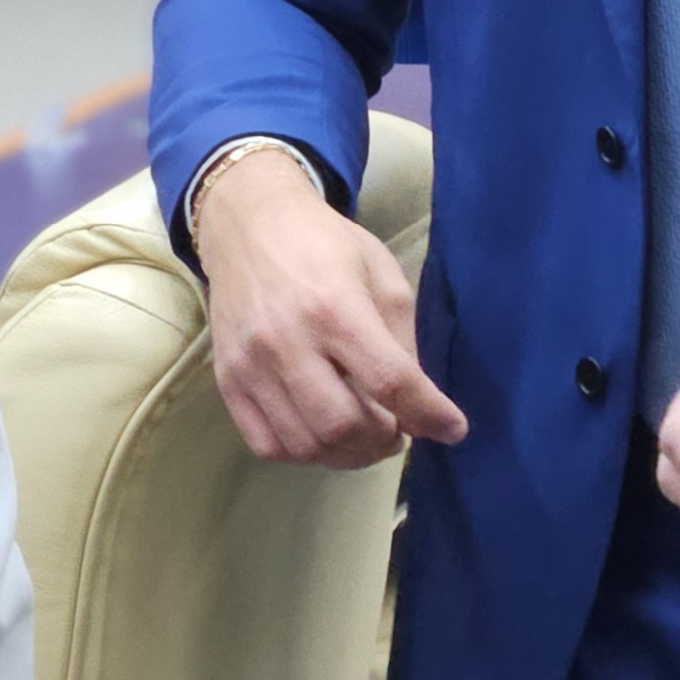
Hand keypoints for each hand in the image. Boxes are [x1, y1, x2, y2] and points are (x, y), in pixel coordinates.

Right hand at [191, 145, 470, 467]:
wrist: (249, 225)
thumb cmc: (325, 245)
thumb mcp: (382, 274)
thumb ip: (403, 340)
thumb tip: (418, 408)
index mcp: (334, 305)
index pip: (389, 380)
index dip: (428, 414)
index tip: (453, 429)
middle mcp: (287, 340)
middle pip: (341, 425)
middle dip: (383, 441)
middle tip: (398, 429)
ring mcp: (250, 365)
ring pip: (305, 445)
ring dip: (348, 455)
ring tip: (366, 436)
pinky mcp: (226, 380)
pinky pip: (267, 445)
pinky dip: (304, 453)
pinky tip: (323, 434)